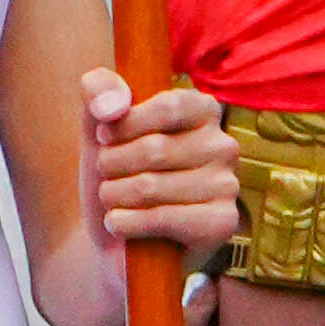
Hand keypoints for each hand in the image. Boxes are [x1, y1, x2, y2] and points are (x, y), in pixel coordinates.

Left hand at [86, 67, 239, 255]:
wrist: (110, 234)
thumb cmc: (113, 173)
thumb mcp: (96, 125)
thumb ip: (97, 91)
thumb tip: (111, 106)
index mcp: (203, 110)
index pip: (169, 105)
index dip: (124, 125)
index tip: (103, 138)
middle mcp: (224, 145)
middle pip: (154, 149)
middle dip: (111, 167)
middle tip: (106, 177)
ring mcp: (228, 185)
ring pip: (150, 187)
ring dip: (114, 197)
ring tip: (114, 202)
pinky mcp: (222, 223)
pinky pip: (162, 219)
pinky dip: (126, 224)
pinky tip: (120, 224)